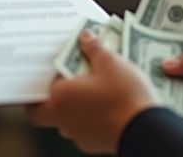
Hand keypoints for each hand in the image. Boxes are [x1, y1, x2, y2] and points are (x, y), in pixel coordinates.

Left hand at [29, 32, 157, 153]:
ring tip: (95, 88)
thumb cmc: (126, 96)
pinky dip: (92, 118)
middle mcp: (64, 121)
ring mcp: (79, 135)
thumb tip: (86, 38)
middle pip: (52, 109)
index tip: (52, 75)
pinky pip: (86, 128)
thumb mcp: (111, 62)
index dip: (39, 89)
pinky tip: (108, 105)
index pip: (34, 100)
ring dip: (77, 106)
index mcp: (60, 98)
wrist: (148, 129)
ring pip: (69, 119)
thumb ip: (94, 48)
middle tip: (74, 79)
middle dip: (61, 94)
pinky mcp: (96, 144)